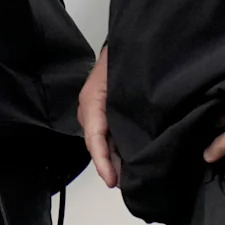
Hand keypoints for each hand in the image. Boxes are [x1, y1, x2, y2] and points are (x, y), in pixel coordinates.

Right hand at [78, 47, 118, 187]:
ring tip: (130, 177)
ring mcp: (96, 111)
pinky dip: (117, 149)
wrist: (129, 39)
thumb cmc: (124, 56)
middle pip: (97, 145)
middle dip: (110, 166)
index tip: (112, 180)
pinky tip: (130, 159)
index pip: (95, 137)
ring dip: (114, 159)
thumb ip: (126, 103)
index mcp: (92, 100)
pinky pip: (108, 135)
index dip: (103, 161)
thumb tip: (134, 134)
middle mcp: (90, 108)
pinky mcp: (104, 112)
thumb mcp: (124, 78)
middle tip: (127, 185)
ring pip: (102, 142)